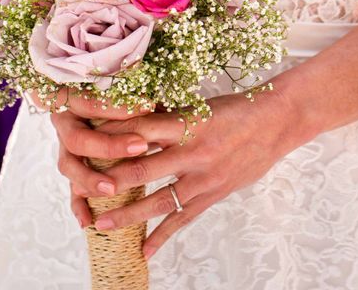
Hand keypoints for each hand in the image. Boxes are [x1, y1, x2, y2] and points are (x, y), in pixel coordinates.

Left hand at [58, 89, 309, 258]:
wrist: (276, 122)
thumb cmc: (234, 110)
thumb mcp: (197, 107)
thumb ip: (166, 119)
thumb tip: (131, 124)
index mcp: (184, 123)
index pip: (136, 131)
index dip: (108, 138)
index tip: (83, 144)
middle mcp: (191, 151)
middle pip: (141, 169)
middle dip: (109, 182)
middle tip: (81, 192)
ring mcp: (203, 177)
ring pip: (158, 201)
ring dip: (128, 215)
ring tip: (102, 227)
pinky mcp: (213, 195)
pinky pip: (184, 219)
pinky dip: (163, 236)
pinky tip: (145, 250)